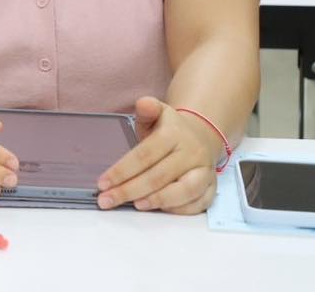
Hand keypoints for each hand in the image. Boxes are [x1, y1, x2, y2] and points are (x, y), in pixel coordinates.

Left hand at [97, 97, 221, 214]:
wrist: (200, 136)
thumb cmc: (170, 130)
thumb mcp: (157, 113)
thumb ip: (147, 109)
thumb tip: (144, 103)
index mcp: (175, 134)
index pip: (144, 155)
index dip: (122, 171)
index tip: (102, 183)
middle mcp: (192, 153)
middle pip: (158, 176)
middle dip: (130, 191)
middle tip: (107, 200)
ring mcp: (205, 171)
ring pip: (183, 191)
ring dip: (157, 201)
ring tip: (135, 205)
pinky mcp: (212, 187)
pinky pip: (199, 204)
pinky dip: (179, 210)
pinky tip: (159, 210)